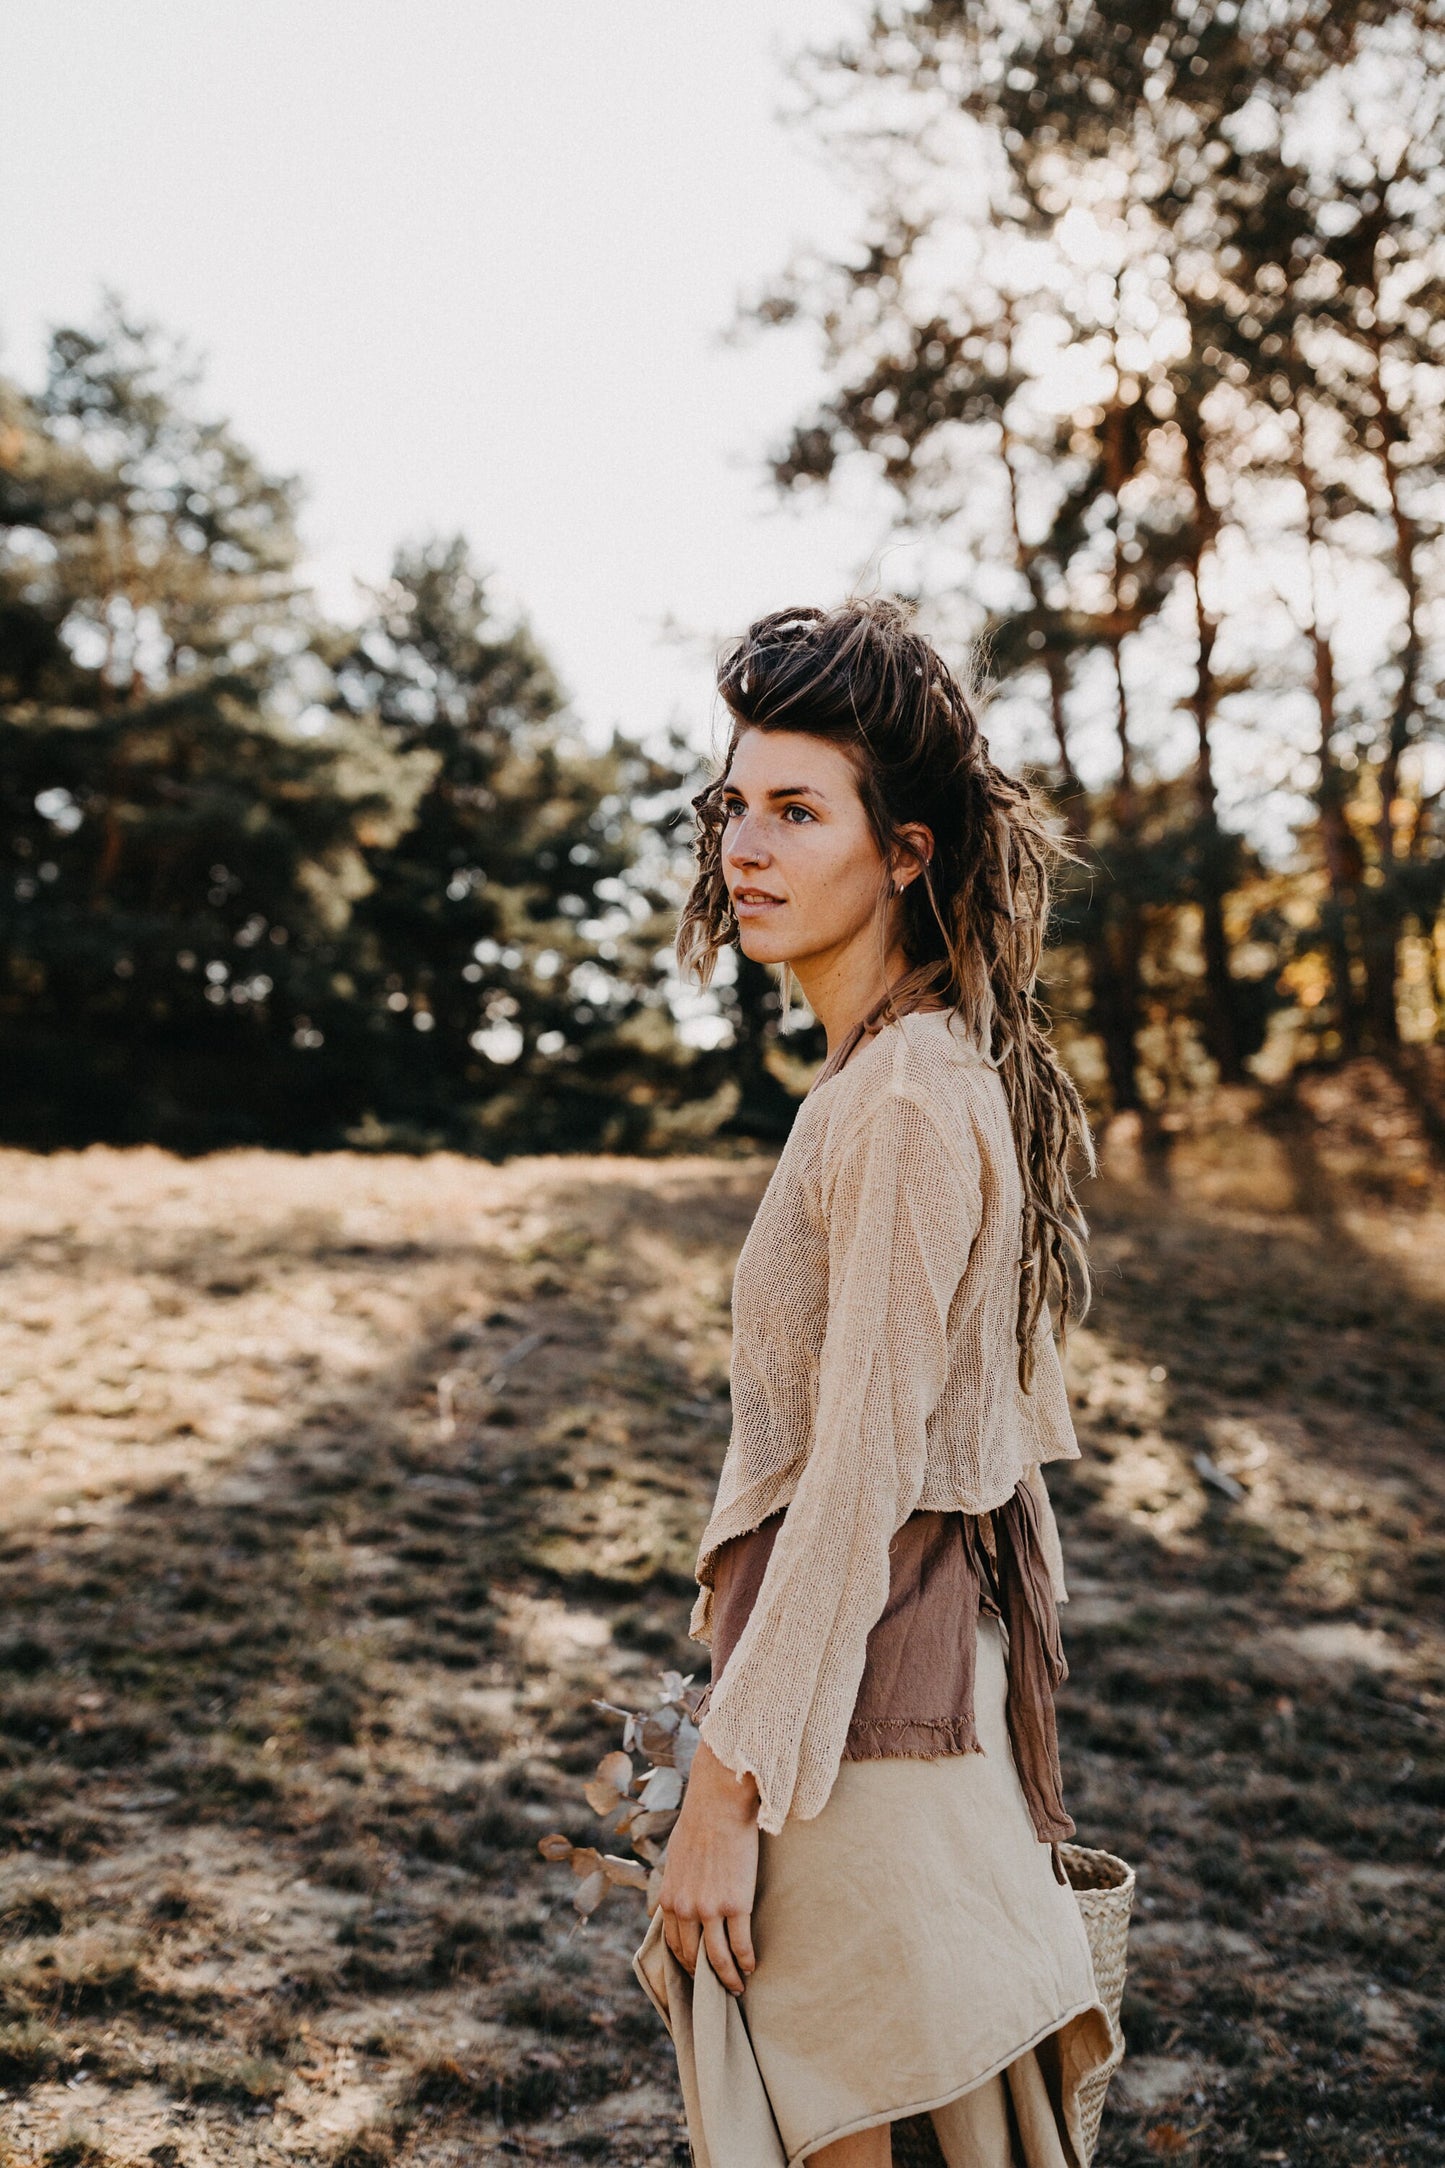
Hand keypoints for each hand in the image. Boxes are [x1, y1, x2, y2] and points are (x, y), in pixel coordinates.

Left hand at [657, 1737, 759, 1995]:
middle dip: (706, 1977)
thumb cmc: (700, 1823)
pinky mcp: (736, 1904)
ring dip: (728, 1978)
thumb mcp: (676, 1858)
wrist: (719, 1803)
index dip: (687, 1963)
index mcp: (669, 1898)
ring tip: (738, 1986)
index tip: (698, 1974)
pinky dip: (746, 1961)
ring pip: (718, 1959)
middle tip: (719, 1988)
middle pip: (694, 1957)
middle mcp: (685, 1909)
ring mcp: (710, 1909)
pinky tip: (752, 1966)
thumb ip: (678, 1885)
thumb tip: (681, 1898)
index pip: (674, 1944)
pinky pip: (740, 1945)